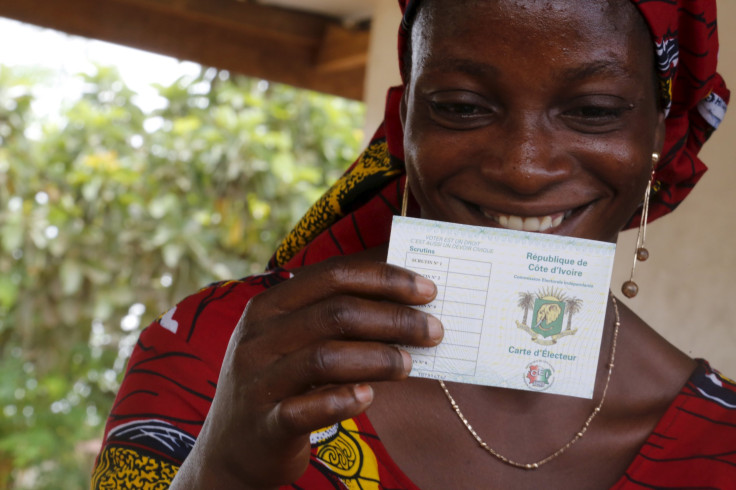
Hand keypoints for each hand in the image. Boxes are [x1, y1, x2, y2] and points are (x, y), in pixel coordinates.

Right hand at [171, 256, 441, 488]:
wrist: (231, 448)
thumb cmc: (279, 383)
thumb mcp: (292, 340)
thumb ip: (334, 316)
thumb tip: (403, 295)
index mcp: (270, 305)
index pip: (333, 275)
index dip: (384, 278)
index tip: (427, 289)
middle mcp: (258, 336)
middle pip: (336, 313)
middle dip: (394, 318)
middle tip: (434, 329)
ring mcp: (258, 380)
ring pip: (326, 357)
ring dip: (379, 358)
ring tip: (410, 364)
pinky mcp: (264, 423)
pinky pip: (307, 409)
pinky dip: (343, 400)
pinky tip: (369, 396)